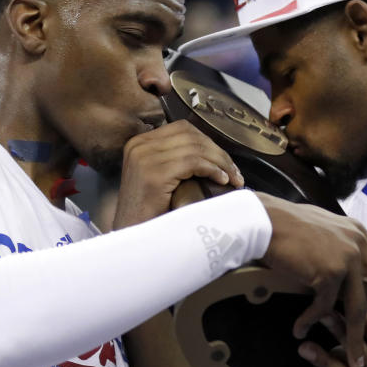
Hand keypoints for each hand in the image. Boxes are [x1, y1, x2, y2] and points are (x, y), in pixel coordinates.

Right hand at [113, 120, 243, 228]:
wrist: (132, 237)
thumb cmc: (149, 213)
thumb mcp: (159, 179)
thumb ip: (174, 160)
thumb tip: (211, 153)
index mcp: (140, 143)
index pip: (183, 129)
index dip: (208, 142)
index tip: (224, 161)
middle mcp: (140, 146)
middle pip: (191, 136)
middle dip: (218, 152)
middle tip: (234, 172)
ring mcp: (145, 158)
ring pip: (196, 148)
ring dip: (220, 163)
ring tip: (232, 179)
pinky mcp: (154, 174)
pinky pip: (193, 162)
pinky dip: (212, 169)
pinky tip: (221, 180)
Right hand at [254, 192, 366, 366]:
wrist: (265, 220)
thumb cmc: (287, 224)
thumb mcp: (326, 228)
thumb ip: (342, 243)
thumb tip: (346, 258)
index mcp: (360, 234)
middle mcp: (358, 244)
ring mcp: (345, 258)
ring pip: (358, 308)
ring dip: (356, 338)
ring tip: (357, 362)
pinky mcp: (327, 271)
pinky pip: (323, 306)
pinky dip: (310, 320)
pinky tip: (300, 330)